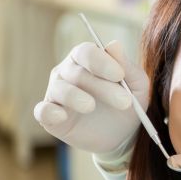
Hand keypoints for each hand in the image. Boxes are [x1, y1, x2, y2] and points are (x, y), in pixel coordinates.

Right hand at [34, 41, 148, 153]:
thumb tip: (114, 44)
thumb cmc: (127, 103)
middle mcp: (67, 72)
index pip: (86, 52)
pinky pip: (43, 111)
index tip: (119, 75)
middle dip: (102, 87)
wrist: (122, 135)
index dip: (101, 62)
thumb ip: (127, 67)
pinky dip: (49, 112)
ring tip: (91, 106)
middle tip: (124, 102)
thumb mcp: (137, 86)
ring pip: (60, 89)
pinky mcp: (50, 117)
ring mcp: (57, 94)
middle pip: (77, 73)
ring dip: (75, 97)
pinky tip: (61, 116)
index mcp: (87, 59)